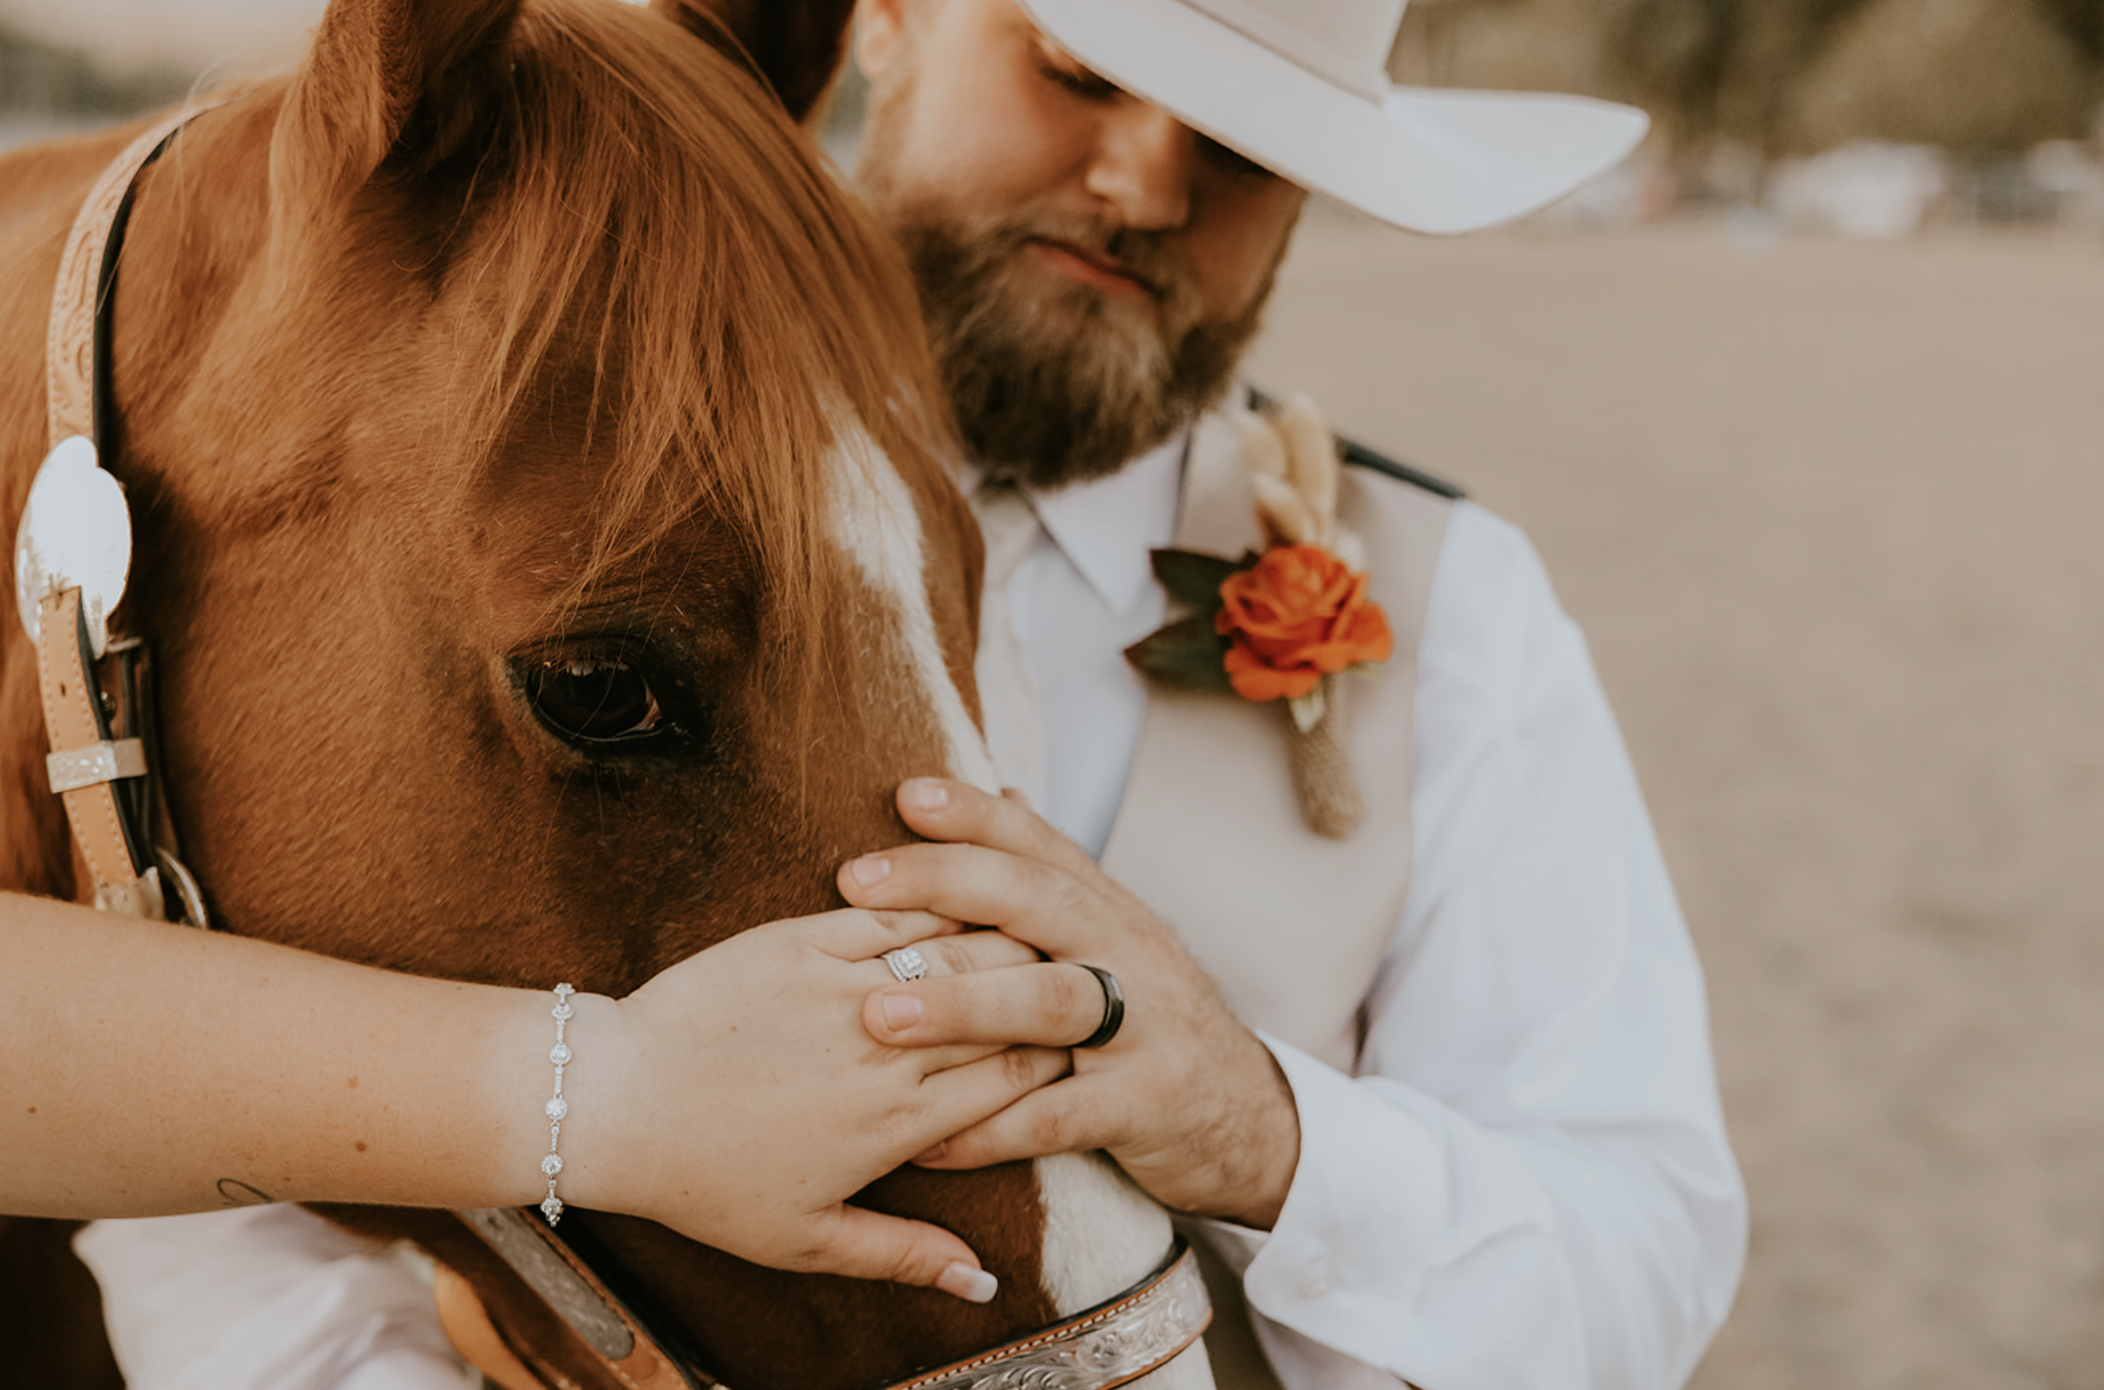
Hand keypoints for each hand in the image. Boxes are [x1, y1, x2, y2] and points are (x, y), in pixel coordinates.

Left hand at [559, 908, 1058, 1300]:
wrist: (616, 1102)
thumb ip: (905, 1255)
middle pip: (1004, 1010)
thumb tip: (984, 1285)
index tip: (1075, 1048)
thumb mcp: (806, 1239)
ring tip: (1039, 932)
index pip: (1015, 1077)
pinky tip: (969, 894)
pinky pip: (897, 911)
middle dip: (1047, 996)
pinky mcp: (803, 939)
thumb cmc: (704, 1179)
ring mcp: (846, 986)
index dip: (1056, 1058)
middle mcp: (886, 1049)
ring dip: (1009, 939)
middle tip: (1075, 981)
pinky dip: (942, 901)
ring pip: (963, 948)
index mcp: (899, 1123)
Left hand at [836, 779, 1300, 1229]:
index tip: (902, 795)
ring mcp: (1145, 1028)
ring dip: (960, 1006)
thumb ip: (1056, 877)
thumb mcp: (1114, 941)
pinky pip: (1058, 1117)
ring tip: (878, 1014)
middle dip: (945, 884)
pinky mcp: (1146, 1105)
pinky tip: (922, 1145)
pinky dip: (988, 1131)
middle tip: (856, 886)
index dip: (973, 814)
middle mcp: (1129, 953)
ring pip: (1049, 1002)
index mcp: (1108, 909)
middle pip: (1037, 900)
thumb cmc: (1154, 1022)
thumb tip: (1003, 791)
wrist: (1251, 1118)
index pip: (1038, 844)